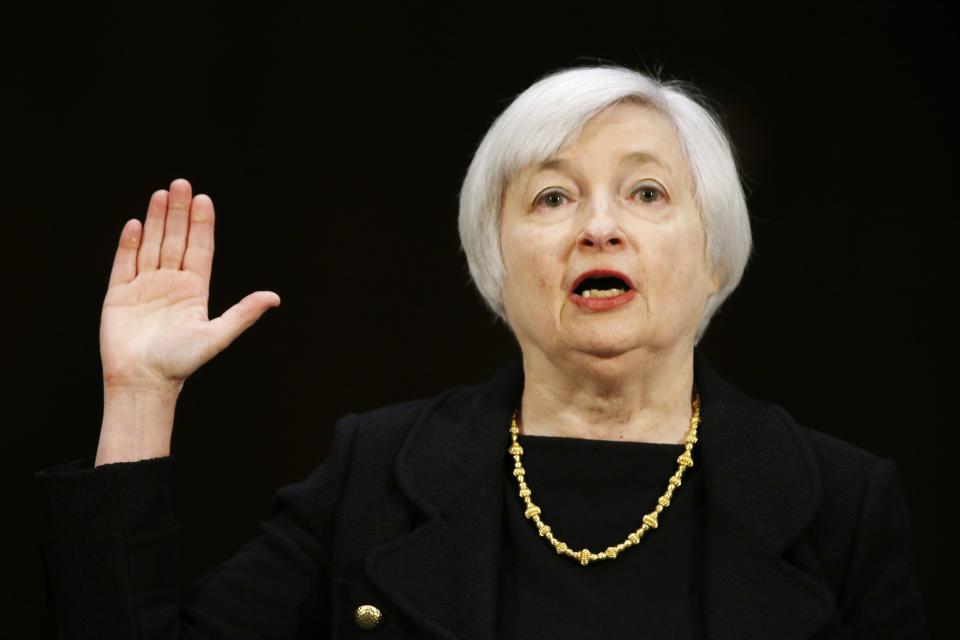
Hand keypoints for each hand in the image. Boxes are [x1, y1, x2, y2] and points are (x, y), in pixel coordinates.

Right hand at [99, 178, 279, 395]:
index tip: (203, 199)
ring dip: (155, 220)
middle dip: (178, 212)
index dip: (201, 224)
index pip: (200, 249)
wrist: (144, 382)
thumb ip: (243, 313)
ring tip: (161, 194)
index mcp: (194, 291)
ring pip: (151, 246)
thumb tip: (274, 298)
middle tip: (181, 183)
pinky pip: (124, 263)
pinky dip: (129, 244)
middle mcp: (170, 284)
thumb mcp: (218, 336)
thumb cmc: (181, 363)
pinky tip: (135, 224)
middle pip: (175, 240)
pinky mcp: (119, 295)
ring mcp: (144, 287)